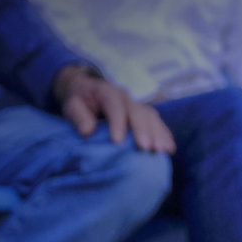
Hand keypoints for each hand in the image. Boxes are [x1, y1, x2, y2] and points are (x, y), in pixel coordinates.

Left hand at [54, 65, 174, 153]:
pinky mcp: (145, 114)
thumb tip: (87, 131)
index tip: (117, 142)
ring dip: (158, 134)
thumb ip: (78, 117)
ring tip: (161, 150)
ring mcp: (138, 105)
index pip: (115, 106)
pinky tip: (170, 148)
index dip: (118, 123)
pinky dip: (165, 135)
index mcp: (108, 92)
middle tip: (146, 148)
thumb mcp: (71, 105)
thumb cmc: (79, 100)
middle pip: (138, 112)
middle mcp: (127, 98)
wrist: (87, 90)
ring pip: (152, 117)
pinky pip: (158, 123)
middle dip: (143, 130)